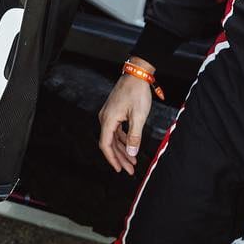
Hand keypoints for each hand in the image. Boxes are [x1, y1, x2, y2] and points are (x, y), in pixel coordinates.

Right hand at [98, 59, 153, 174]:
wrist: (137, 74)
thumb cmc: (137, 92)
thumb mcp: (138, 117)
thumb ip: (134, 136)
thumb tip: (132, 152)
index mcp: (108, 120)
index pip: (106, 145)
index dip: (112, 159)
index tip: (119, 169)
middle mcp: (105, 118)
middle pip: (109, 143)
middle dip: (120, 157)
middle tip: (130, 169)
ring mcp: (109, 114)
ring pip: (113, 137)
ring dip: (122, 149)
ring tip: (132, 160)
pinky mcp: (114, 112)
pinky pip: (116, 130)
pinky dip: (123, 139)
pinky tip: (131, 145)